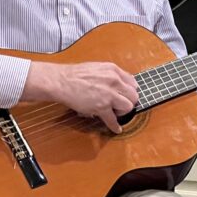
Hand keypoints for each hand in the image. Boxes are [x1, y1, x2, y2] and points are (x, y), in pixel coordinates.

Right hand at [23, 60, 138, 133]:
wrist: (62, 81)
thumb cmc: (76, 75)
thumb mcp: (98, 67)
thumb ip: (111, 74)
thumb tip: (119, 83)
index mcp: (114, 70)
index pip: (133, 82)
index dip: (130, 91)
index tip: (127, 95)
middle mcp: (114, 81)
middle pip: (133, 95)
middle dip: (129, 101)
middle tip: (122, 105)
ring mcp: (109, 94)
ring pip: (128, 107)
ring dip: (123, 111)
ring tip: (116, 112)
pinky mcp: (101, 107)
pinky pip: (113, 120)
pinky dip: (115, 126)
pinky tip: (116, 129)